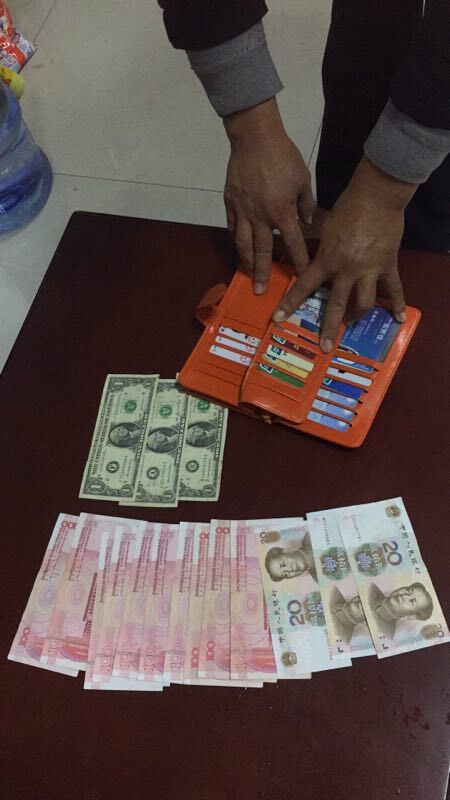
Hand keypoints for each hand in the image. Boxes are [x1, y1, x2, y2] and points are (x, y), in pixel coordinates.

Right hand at [224, 99, 313, 293]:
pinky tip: (237, 246)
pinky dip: (234, 238)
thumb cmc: (283, 156)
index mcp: (281, 212)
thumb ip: (305, 204)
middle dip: (262, 272)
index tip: (300, 277)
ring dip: (245, 261)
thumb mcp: (302, 179)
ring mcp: (242, 210)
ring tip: (247, 274)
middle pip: (262, 251)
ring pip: (243, 243)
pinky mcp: (230, 202)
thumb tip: (306, 222)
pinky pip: (232, 225)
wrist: (255, 138)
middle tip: (260, 291)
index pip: (292, 243)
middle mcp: (260, 217)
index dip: (297, 261)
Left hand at [273, 156, 417, 351]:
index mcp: (327, 260)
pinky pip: (394, 288)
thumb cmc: (346, 208)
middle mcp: (346, 270)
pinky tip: (399, 318)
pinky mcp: (387, 266)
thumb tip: (293, 244)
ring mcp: (368, 270)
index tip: (278, 320)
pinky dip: (398, 303)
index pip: (303, 286)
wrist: (375, 197)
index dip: (289, 303)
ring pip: (363, 302)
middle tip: (325, 346)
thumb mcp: (322, 225)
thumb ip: (311, 241)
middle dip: (329, 327)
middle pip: (336, 305)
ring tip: (351, 323)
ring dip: (356, 316)